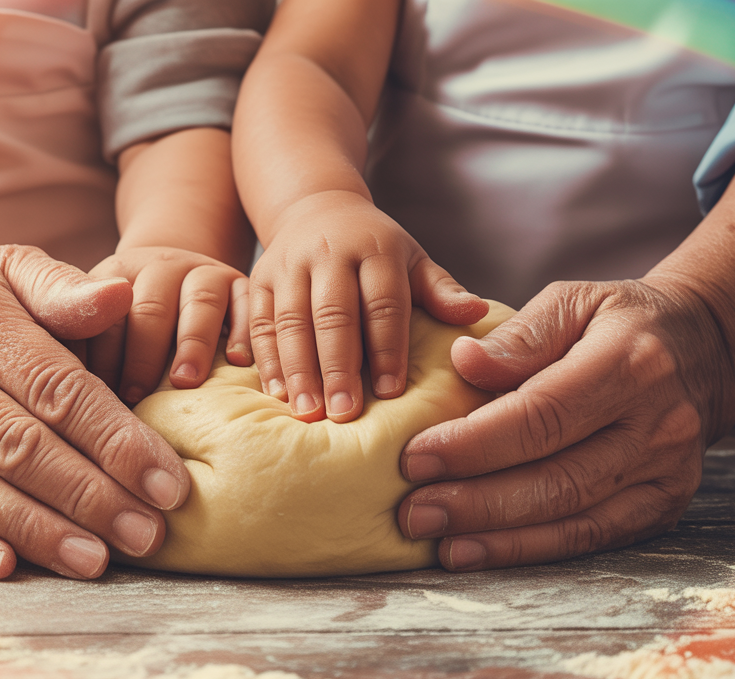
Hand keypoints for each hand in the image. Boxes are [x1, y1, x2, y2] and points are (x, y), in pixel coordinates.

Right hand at [0, 243, 192, 579]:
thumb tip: (122, 295)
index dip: (116, 441)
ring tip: (94, 560)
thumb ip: (65, 288)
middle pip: (18, 446)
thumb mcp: (10, 266)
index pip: (57, 390)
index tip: (168, 484)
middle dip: (89, 497)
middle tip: (145, 534)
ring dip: (35, 530)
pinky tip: (4, 566)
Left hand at [86, 246, 250, 404]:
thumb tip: (66, 396)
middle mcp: (161, 267)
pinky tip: (238, 362)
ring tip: (184, 383)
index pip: (105, 317)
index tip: (96, 395)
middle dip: (141, 356)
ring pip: (200, 303)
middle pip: (151, 310)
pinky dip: (243, 333)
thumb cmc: (127, 317)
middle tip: (134, 396)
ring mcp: (203, 273)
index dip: (101, 357)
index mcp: (116, 275)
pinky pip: (247, 305)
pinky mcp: (240, 283)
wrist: (174, 271)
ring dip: (192, 345)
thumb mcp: (94, 317)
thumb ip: (77, 342)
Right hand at [249, 191, 486, 422]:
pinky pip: (260, 323)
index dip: (386, 348)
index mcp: (374, 248)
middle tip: (344, 413)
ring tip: (308, 413)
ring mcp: (288, 265)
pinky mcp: (258, 279)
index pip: (382, 302)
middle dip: (338, 366)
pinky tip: (277, 395)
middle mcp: (328, 252)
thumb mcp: (413, 260)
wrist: (316, 208)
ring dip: (298, 370)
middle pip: (332, 314)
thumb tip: (475, 314)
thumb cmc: (375, 248)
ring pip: (290, 321)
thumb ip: (441, 290)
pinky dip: (267, 360)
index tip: (389, 392)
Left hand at [396, 278, 734, 569]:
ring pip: (573, 517)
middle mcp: (659, 424)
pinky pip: (593, 537)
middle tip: (412, 512)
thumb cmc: (622, 321)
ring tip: (437, 542)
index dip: (475, 444)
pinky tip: (481, 552)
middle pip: (556, 477)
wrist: (707, 348)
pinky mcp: (665, 505)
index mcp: (632, 363)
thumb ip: (521, 333)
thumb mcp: (577, 299)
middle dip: (476, 501)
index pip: (542, 415)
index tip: (414, 458)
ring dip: (498, 536)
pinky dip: (533, 550)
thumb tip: (463, 362)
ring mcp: (668, 472)